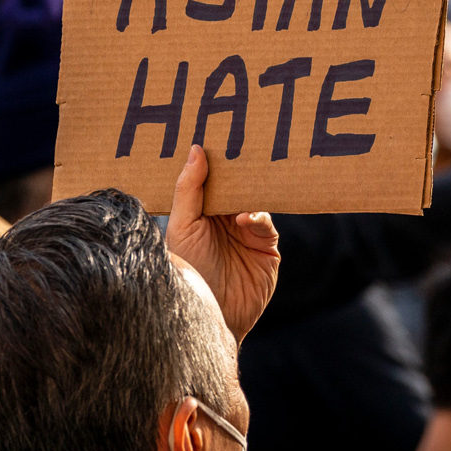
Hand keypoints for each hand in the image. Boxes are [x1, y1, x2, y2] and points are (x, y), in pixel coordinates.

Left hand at [167, 144, 280, 339]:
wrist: (210, 316)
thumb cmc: (188, 272)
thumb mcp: (183, 226)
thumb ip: (189, 189)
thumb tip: (196, 150)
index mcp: (203, 213)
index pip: (213, 179)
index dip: (215, 159)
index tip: (219, 133)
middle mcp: (226, 220)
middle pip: (237, 186)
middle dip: (240, 169)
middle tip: (243, 143)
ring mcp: (248, 234)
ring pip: (255, 201)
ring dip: (252, 191)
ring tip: (248, 176)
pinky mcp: (267, 249)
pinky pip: (267, 225)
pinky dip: (258, 218)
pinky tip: (245, 220)